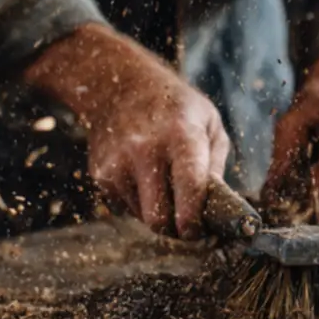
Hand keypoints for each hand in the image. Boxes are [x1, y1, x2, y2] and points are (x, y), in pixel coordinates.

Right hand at [24, 24, 228, 238]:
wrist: (120, 86)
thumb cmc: (175, 108)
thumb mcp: (209, 123)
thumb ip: (216, 166)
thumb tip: (217, 208)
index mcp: (181, 136)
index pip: (189, 188)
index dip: (194, 221)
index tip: (198, 232)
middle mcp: (146, 150)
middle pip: (159, 216)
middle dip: (176, 230)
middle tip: (187, 226)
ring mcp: (119, 163)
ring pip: (142, 217)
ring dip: (158, 215)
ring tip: (166, 190)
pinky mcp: (101, 173)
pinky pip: (125, 208)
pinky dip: (139, 204)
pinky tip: (144, 179)